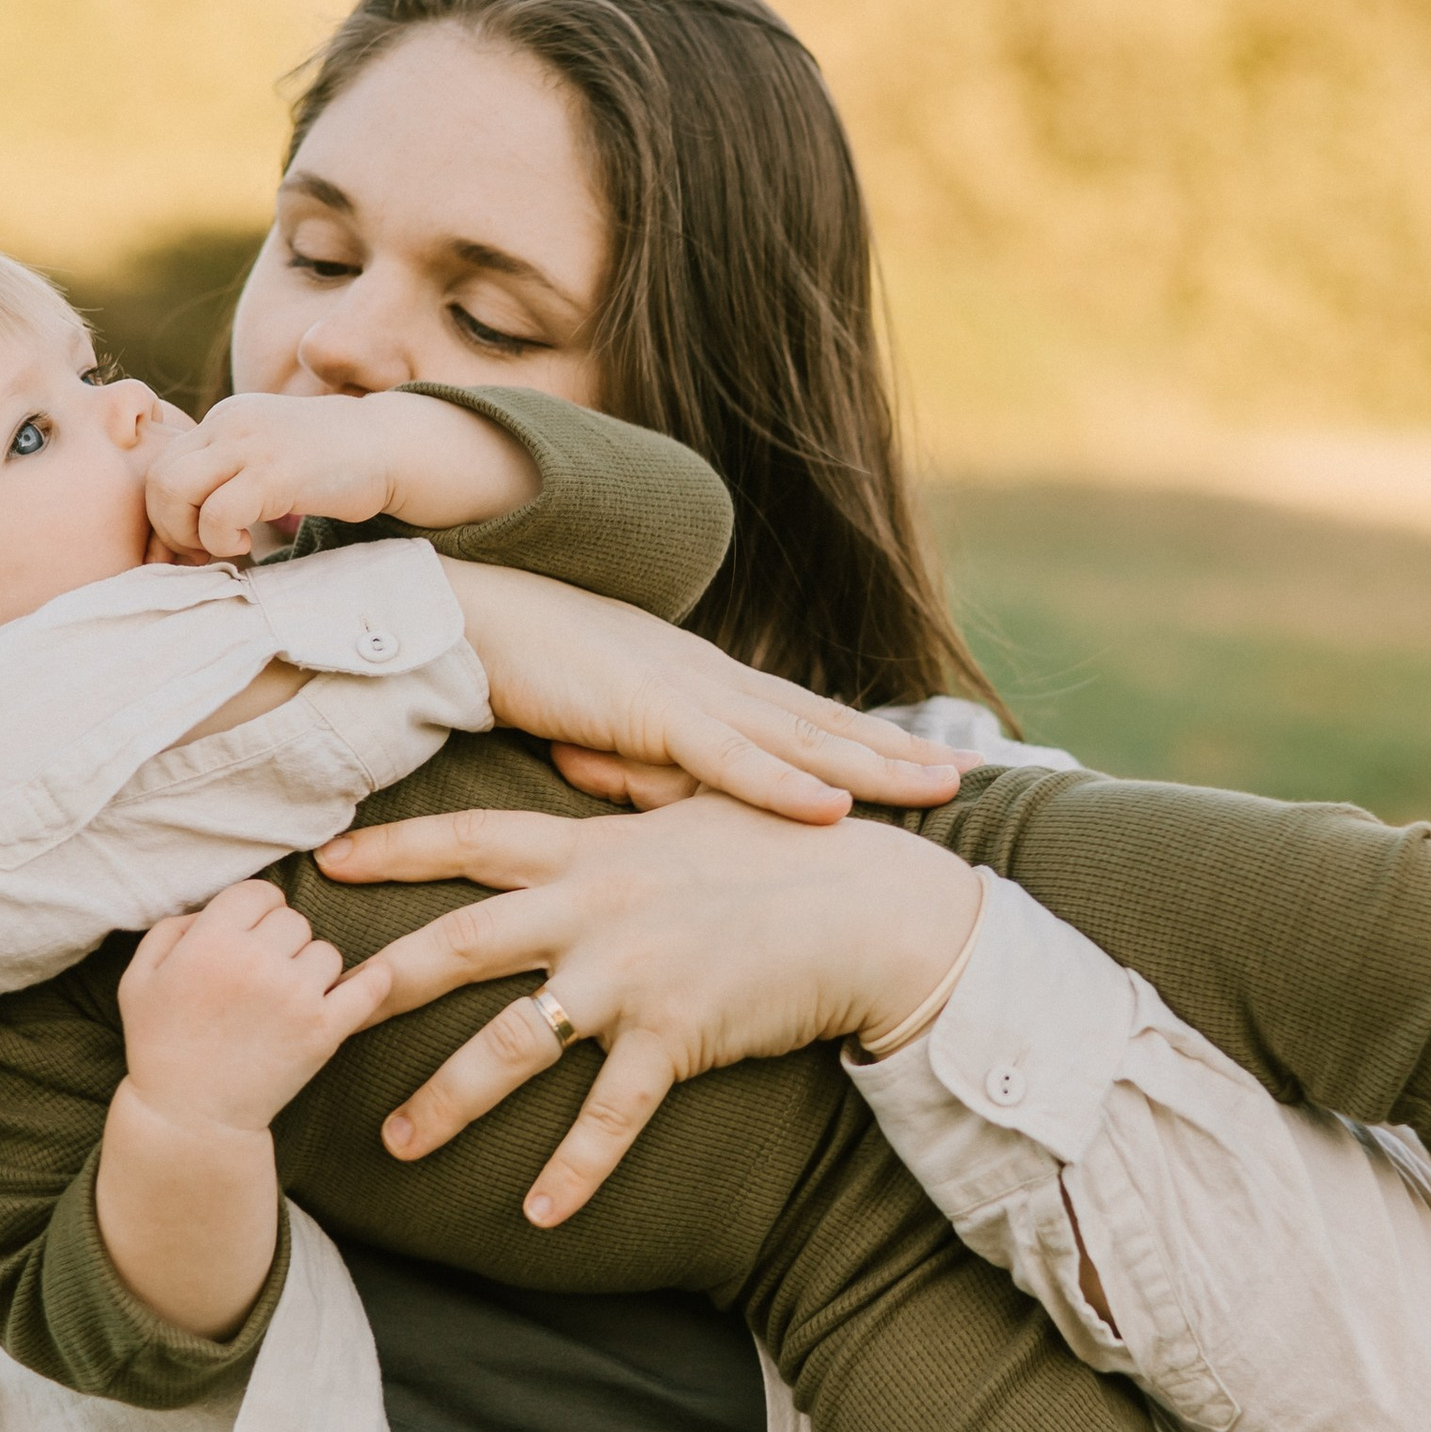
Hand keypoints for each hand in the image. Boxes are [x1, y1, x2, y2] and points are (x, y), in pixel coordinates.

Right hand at [119, 878, 403, 1135]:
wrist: (190, 1119)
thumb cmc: (160, 1046)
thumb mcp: (138, 980)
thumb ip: (171, 930)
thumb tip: (211, 909)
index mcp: (211, 941)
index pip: (259, 893)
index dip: (254, 911)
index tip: (249, 937)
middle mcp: (257, 961)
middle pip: (294, 920)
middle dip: (279, 942)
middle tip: (261, 976)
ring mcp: (296, 995)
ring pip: (327, 951)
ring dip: (311, 969)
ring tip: (285, 999)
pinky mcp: (324, 1029)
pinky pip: (369, 987)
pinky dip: (374, 982)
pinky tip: (372, 980)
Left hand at [146, 390, 531, 562]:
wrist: (393, 445)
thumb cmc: (335, 464)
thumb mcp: (271, 454)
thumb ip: (232, 472)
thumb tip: (191, 522)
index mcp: (224, 420)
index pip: (161, 464)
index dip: (165, 513)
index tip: (191, 544)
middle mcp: (229, 424)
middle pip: (156, 478)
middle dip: (168, 528)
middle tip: (201, 554)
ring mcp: (250, 444)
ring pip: (173, 491)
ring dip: (189, 533)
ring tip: (226, 547)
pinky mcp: (275, 471)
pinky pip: (218, 514)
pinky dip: (223, 540)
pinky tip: (251, 544)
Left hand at [312, 795, 982, 1222]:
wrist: (872, 906)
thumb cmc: (789, 848)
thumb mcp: (698, 801)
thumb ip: (621, 785)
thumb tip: (566, 757)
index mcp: (593, 849)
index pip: (471, 841)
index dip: (394, 852)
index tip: (323, 865)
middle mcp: (596, 908)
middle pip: (460, 945)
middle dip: (378, 984)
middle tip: (309, 1017)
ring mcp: (633, 974)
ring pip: (515, 1043)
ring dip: (449, 1098)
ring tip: (397, 1142)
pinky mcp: (678, 1035)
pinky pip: (611, 1115)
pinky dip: (574, 1169)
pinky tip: (537, 1216)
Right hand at [443, 560, 964, 828]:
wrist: (459, 619)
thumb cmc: (519, 670)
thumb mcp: (599, 730)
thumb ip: (643, 766)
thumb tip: (679, 811)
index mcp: (698, 680)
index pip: (800, 716)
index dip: (865, 738)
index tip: (925, 759)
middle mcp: (708, 679)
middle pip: (822, 722)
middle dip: (897, 750)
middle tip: (971, 774)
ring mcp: (683, 690)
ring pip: (798, 737)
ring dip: (872, 764)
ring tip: (941, 787)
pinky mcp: (646, 709)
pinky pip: (727, 757)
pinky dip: (784, 783)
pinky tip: (835, 807)